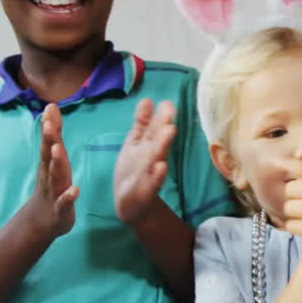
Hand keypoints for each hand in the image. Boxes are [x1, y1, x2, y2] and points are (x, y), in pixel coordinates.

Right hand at [22, 104, 78, 238]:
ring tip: (57, 150)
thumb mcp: (53, 159)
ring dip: (56, 163)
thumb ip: (54, 136)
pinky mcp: (60, 209)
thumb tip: (51, 108)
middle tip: (48, 123)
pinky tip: (74, 190)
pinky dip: (68, 196)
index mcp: (50, 163)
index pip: (49, 141)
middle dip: (49, 139)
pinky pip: (64, 202)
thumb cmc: (51, 186)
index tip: (50, 108)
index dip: (50, 125)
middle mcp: (50, 175)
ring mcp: (54, 192)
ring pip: (55, 176)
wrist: (41, 221)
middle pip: (49, 155)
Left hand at [113, 99, 176, 226]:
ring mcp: (150, 173)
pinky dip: (158, 175)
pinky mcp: (147, 190)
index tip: (166, 102)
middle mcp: (152, 157)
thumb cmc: (134, 169)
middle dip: (164, 126)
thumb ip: (142, 123)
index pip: (154, 129)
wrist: (131, 203)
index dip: (159, 116)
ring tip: (169, 131)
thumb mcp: (135, 143)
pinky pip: (153, 182)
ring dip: (163, 145)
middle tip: (170, 111)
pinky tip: (161, 166)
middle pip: (158, 140)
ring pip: (157, 157)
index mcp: (148, 145)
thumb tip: (148, 99)